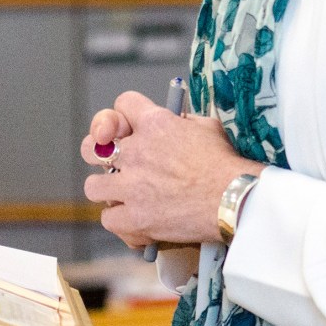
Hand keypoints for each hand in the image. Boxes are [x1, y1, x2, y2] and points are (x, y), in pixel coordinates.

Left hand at [81, 91, 263, 248]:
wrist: (233, 199)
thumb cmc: (225, 163)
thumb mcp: (206, 126)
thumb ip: (182, 122)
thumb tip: (175, 124)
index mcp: (155, 122)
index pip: (123, 104)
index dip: (125, 114)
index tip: (130, 126)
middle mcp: (137, 150)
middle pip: (91, 146)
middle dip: (99, 152)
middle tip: (111, 162)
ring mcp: (131, 185)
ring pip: (93, 185)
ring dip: (108, 189)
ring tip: (124, 194)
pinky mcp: (133, 218)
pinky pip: (107, 218)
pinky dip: (120, 220)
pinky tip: (135, 219)